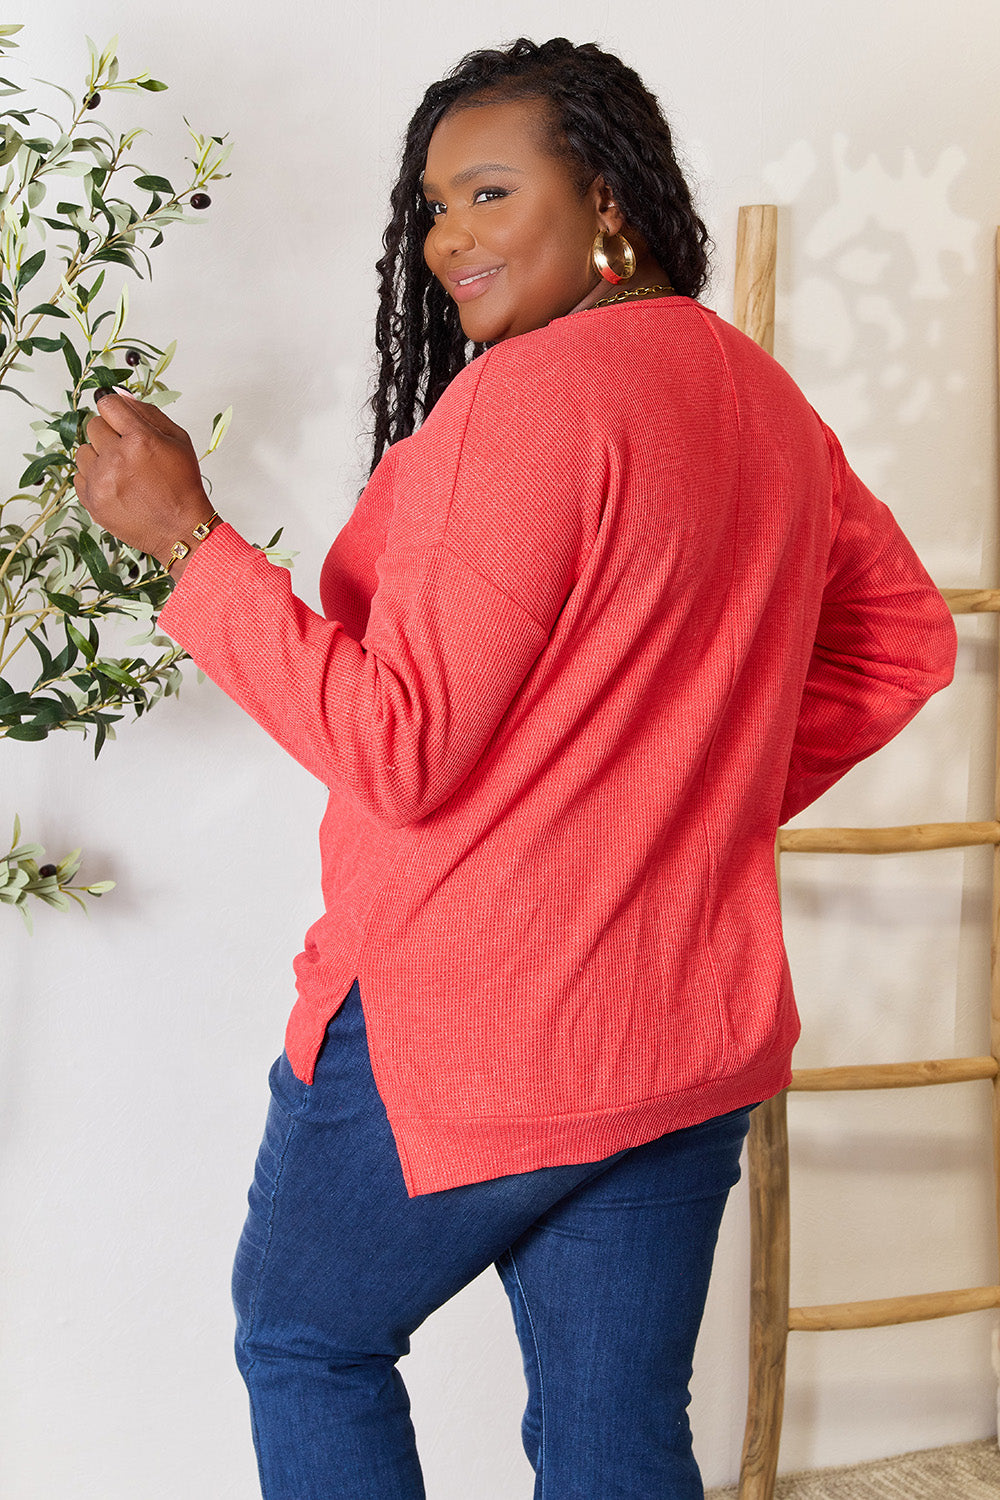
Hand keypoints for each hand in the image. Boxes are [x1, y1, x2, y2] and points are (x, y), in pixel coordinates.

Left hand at [73, 389, 213, 565]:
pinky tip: (115, 486)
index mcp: (140, 439)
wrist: (179, 529)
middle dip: (110, 435)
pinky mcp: (91, 500)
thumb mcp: (178, 440)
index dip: (116, 412)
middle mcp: (116, 458)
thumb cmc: (182, 485)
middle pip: (93, 426)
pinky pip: (79, 475)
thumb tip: (118, 394)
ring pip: (83, 451)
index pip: (108, 404)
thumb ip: (147, 412)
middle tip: (129, 453)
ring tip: (122, 472)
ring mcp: (101, 481)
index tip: (122, 422)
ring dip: (100, 457)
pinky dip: (94, 479)